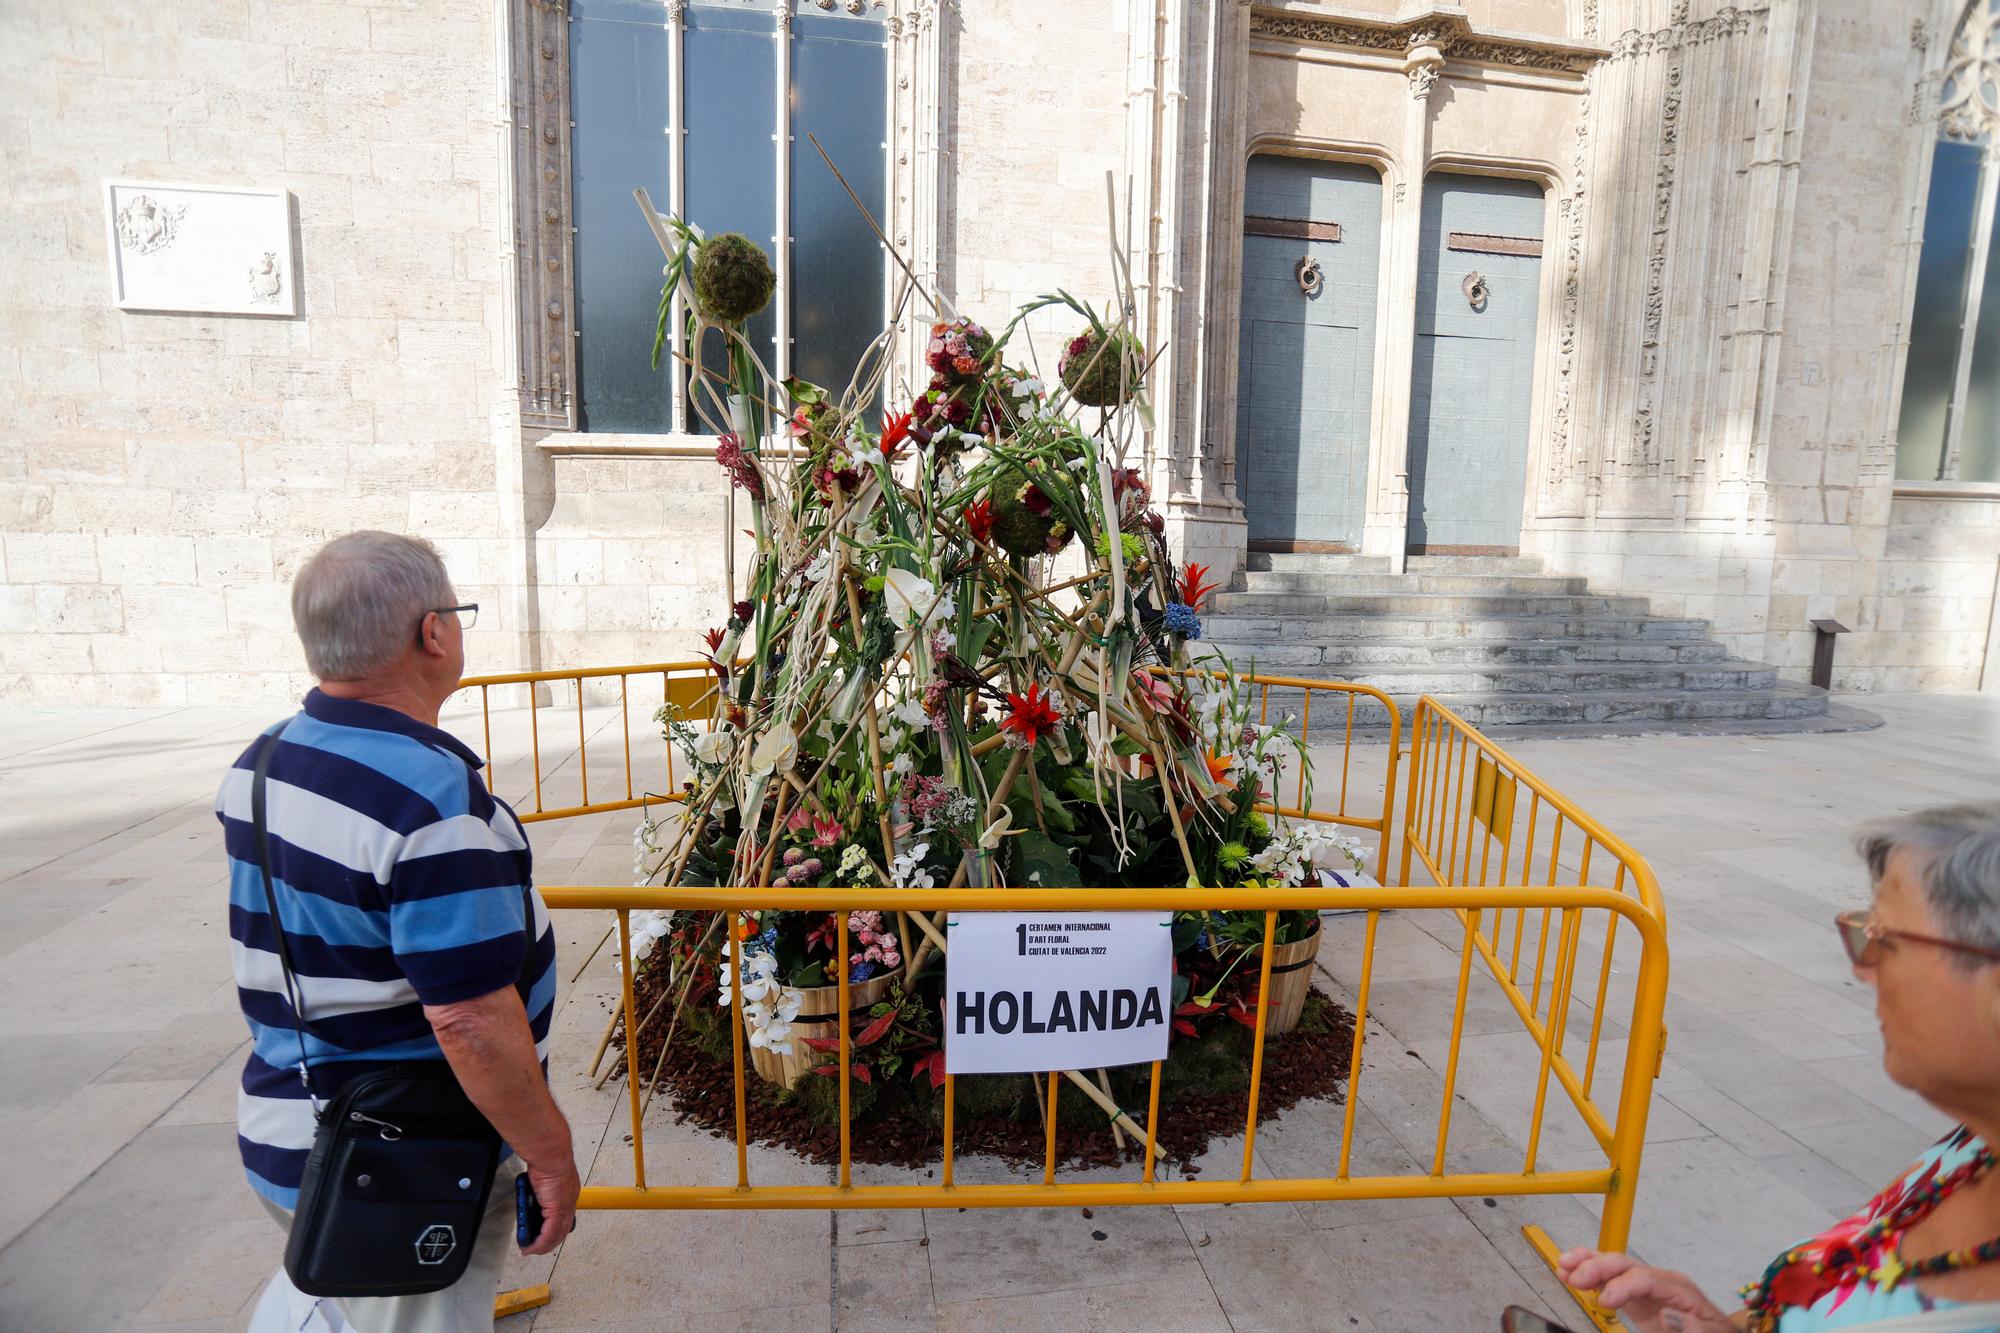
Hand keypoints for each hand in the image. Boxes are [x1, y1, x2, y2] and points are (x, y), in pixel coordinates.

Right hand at [519, 1156, 579, 1255]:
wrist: (551, 1154)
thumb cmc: (548, 1159)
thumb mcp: (543, 1177)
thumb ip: (539, 1188)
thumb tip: (531, 1191)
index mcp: (568, 1193)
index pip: (564, 1217)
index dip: (555, 1229)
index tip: (544, 1236)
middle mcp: (570, 1202)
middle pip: (561, 1230)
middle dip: (548, 1242)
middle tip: (535, 1247)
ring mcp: (565, 1208)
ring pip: (556, 1235)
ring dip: (541, 1246)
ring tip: (530, 1249)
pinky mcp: (557, 1210)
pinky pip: (549, 1234)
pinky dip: (539, 1243)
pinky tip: (530, 1246)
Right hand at [1557, 1249, 1735, 1332]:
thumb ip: (1691, 1327)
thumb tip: (1667, 1314)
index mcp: (1677, 1288)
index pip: (1644, 1277)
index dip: (1621, 1285)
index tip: (1604, 1301)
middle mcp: (1658, 1280)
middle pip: (1624, 1264)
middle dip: (1597, 1267)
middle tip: (1573, 1279)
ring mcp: (1644, 1287)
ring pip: (1612, 1265)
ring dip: (1587, 1262)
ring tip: (1563, 1265)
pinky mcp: (1634, 1297)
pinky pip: (1609, 1279)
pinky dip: (1589, 1274)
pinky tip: (1569, 1271)